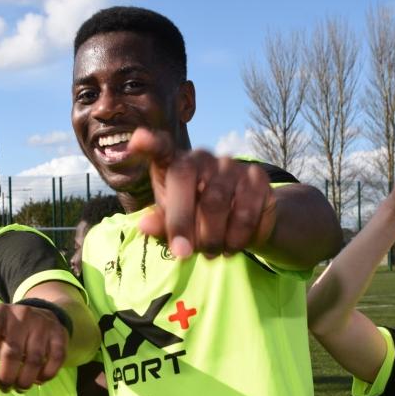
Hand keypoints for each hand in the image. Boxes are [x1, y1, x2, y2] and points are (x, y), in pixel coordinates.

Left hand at [0, 303, 67, 391]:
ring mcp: (42, 323)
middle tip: (6, 387)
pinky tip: (39, 379)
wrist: (38, 319)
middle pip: (13, 352)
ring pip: (35, 360)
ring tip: (20, 386)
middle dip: (7, 377)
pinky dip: (46, 375)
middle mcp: (22, 314)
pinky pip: (56, 359)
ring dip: (26, 381)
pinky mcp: (59, 332)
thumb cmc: (6, 336)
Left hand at [128, 128, 276, 258]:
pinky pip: (244, 212)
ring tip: (209, 253)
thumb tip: (144, 226)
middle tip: (183, 254)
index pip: (161, 149)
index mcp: (176, 164)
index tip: (137, 141)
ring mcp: (230, 164)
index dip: (150, 145)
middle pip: (185, 179)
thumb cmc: (198, 218)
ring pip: (216, 201)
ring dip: (210, 237)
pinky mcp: (257, 177)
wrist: (244, 224)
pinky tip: (230, 247)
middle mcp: (201, 156)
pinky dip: (234, 239)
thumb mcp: (176, 223)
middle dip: (181, 222)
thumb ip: (161, 224)